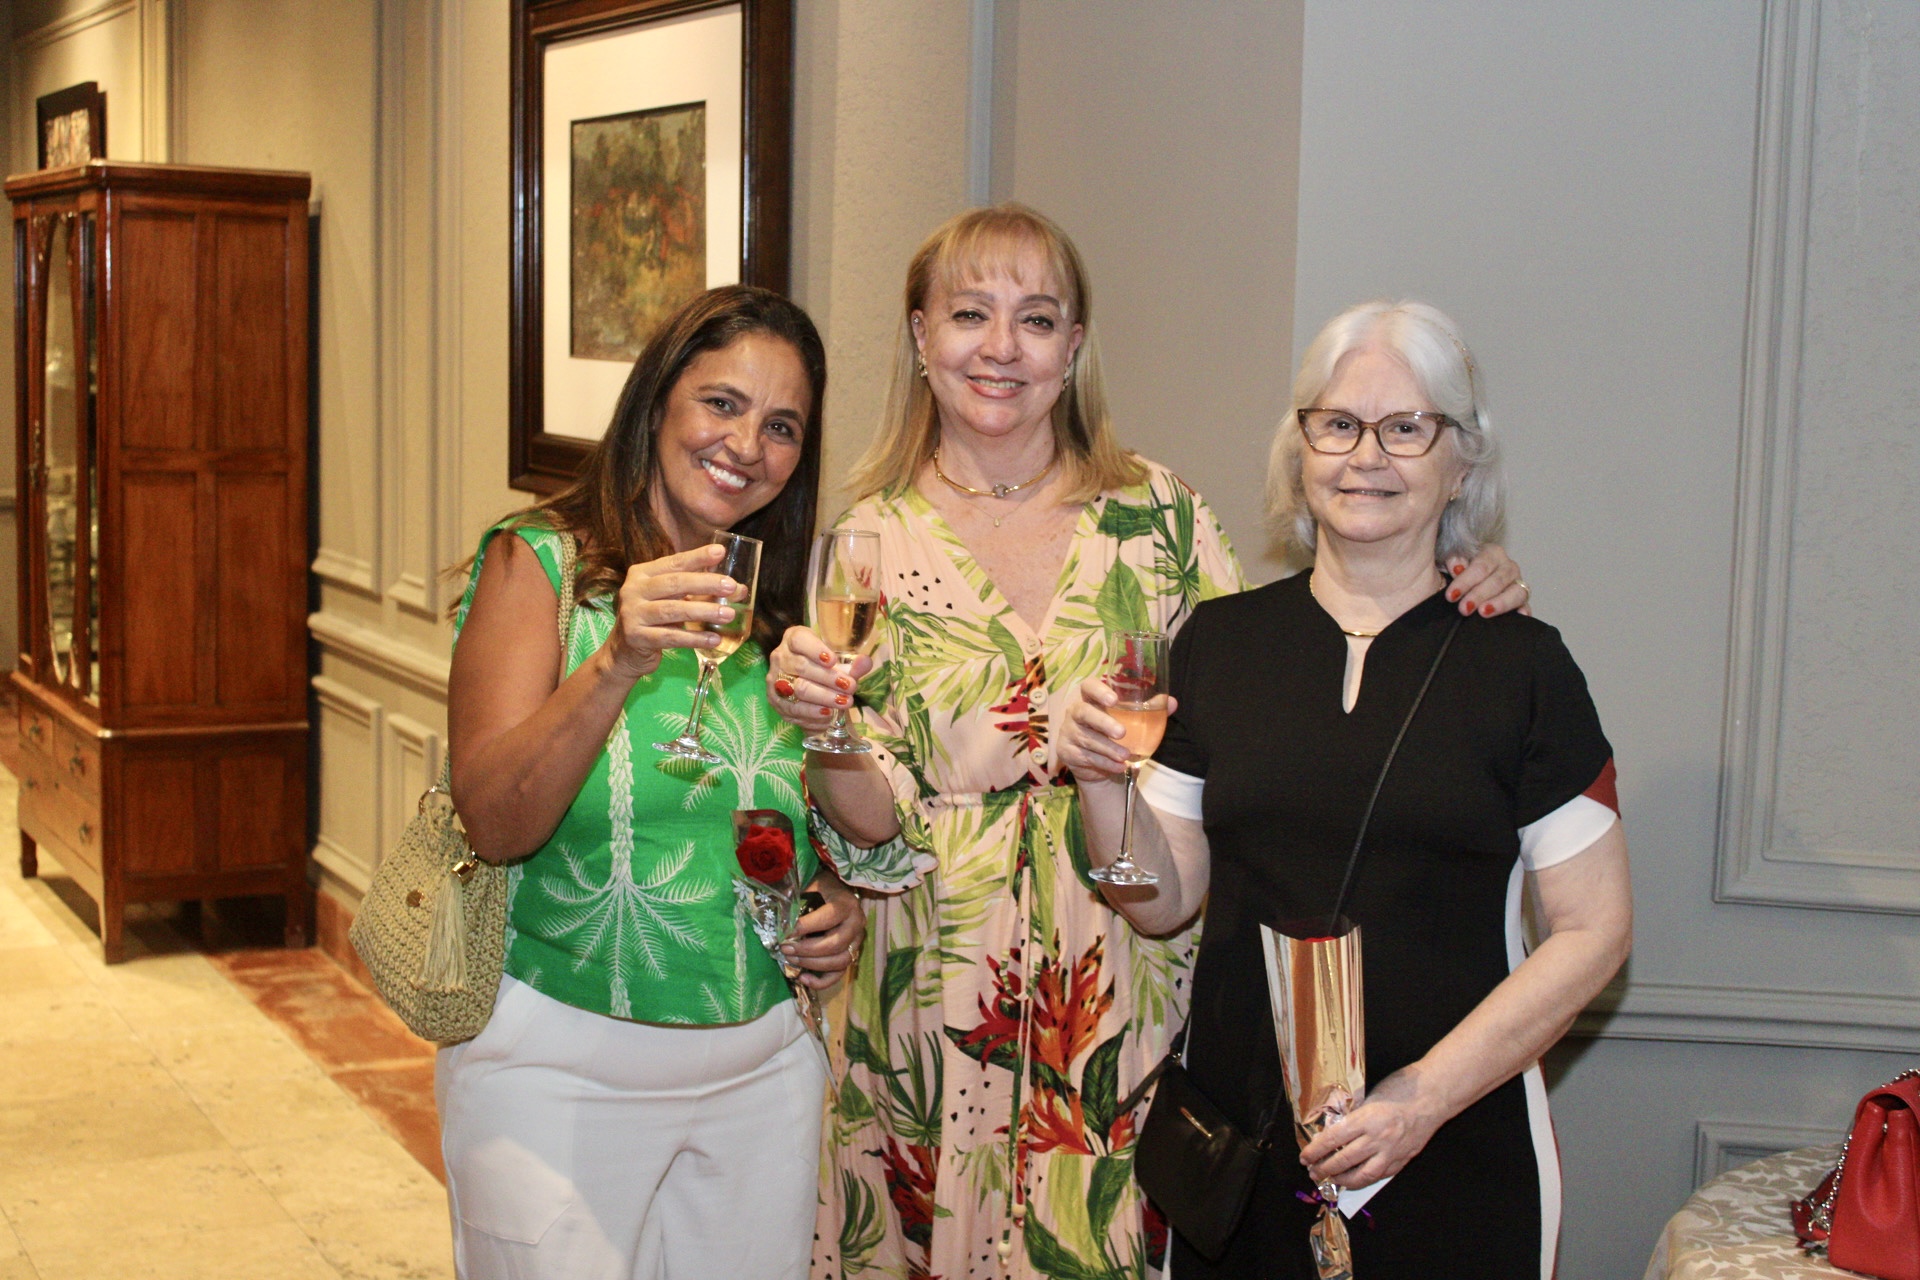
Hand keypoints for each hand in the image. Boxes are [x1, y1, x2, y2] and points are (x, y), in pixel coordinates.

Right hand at [604, 543, 745, 679]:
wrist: (624, 653)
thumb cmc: (654, 620)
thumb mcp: (673, 600)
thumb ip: (700, 591)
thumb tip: (739, 589)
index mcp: (642, 574)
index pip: (674, 562)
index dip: (697, 557)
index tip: (720, 552)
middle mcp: (633, 590)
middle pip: (674, 583)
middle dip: (705, 583)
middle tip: (732, 586)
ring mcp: (632, 614)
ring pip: (673, 610)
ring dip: (704, 611)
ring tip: (729, 614)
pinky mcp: (636, 637)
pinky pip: (671, 637)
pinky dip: (695, 638)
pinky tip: (714, 639)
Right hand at [767, 624, 872, 729]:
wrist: (810, 692)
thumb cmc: (825, 671)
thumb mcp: (839, 664)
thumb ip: (852, 664)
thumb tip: (865, 662)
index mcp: (793, 640)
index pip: (799, 640)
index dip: (815, 649)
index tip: (833, 660)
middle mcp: (781, 657)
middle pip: (801, 666)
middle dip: (828, 678)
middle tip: (850, 686)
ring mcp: (775, 680)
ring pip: (798, 689)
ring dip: (823, 697)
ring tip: (844, 702)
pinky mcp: (776, 702)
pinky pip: (794, 709)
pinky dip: (813, 713)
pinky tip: (829, 714)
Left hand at [781, 869, 865, 989]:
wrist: (839, 891)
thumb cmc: (821, 887)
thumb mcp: (812, 882)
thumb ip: (797, 892)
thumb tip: (777, 911)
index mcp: (846, 904)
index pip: (829, 918)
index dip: (807, 926)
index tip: (786, 931)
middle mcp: (856, 924)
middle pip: (835, 944)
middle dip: (806, 950)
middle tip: (784, 948)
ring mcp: (857, 941)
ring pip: (840, 961)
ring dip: (812, 964)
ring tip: (790, 959)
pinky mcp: (852, 954)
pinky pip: (839, 974)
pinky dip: (822, 981)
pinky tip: (802, 978)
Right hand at [1056, 676, 1175, 782]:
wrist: (1098, 764)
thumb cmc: (1114, 733)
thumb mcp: (1132, 720)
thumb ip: (1150, 710)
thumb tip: (1171, 703)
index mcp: (1090, 699)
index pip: (1088, 686)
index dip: (1098, 691)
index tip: (1113, 700)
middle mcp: (1075, 713)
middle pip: (1083, 712)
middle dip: (1103, 722)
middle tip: (1122, 732)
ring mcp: (1068, 732)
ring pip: (1086, 739)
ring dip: (1108, 748)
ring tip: (1126, 755)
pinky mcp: (1067, 752)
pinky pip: (1085, 757)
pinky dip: (1104, 763)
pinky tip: (1118, 766)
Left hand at [1298, 1068, 1443, 1188]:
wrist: (1434, 1095)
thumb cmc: (1402, 1088)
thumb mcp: (1371, 1095)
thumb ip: (1355, 1114)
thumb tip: (1336, 1129)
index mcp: (1366, 1118)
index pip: (1333, 1139)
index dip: (1315, 1151)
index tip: (1305, 1156)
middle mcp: (1378, 1138)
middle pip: (1344, 1160)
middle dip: (1324, 1168)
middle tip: (1313, 1171)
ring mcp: (1392, 1152)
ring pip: (1362, 1175)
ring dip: (1343, 1180)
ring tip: (1331, 1179)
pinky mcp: (1403, 1159)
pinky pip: (1380, 1175)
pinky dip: (1365, 1179)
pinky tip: (1356, 1178)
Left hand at [1444, 543, 1529, 617]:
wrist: (1468, 582)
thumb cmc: (1459, 570)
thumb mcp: (1452, 560)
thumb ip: (1454, 559)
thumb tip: (1458, 567)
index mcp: (1491, 553)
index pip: (1480, 566)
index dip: (1465, 581)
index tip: (1451, 595)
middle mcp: (1508, 566)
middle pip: (1497, 580)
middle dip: (1479, 595)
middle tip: (1464, 608)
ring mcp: (1517, 583)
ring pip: (1516, 592)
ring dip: (1500, 603)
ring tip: (1484, 612)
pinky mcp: (1522, 600)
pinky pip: (1525, 605)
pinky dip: (1523, 610)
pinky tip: (1519, 615)